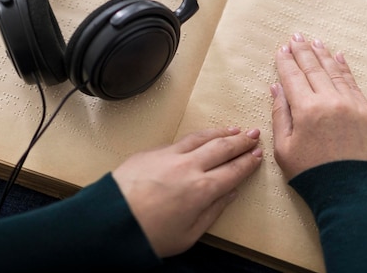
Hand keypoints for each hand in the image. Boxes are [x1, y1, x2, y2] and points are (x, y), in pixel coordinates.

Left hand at [112, 127, 262, 257]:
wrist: (109, 222)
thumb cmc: (147, 236)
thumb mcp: (188, 235)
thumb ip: (213, 211)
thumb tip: (229, 193)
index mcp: (201, 190)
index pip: (233, 171)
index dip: (248, 162)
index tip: (257, 155)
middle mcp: (189, 167)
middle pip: (222, 147)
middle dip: (241, 140)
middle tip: (254, 134)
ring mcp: (170, 155)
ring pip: (202, 137)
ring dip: (221, 132)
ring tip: (234, 129)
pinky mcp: (153, 151)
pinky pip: (181, 140)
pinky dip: (198, 136)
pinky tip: (203, 137)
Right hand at [271, 33, 366, 179]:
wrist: (351, 194)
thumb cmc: (312, 175)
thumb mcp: (284, 149)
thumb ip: (279, 114)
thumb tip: (276, 88)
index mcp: (306, 110)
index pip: (293, 77)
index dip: (285, 61)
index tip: (281, 48)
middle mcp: (330, 101)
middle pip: (313, 68)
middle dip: (303, 51)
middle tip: (296, 36)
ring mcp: (351, 104)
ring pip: (334, 71)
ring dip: (323, 54)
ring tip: (315, 41)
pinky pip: (353, 83)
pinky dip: (344, 68)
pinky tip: (338, 57)